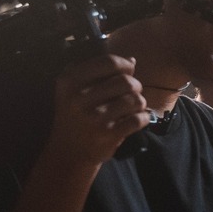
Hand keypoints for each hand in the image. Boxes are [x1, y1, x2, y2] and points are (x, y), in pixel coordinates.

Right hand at [43, 54, 146, 168]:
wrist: (68, 151)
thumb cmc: (76, 115)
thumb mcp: (75, 90)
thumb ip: (100, 72)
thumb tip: (132, 60)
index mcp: (70, 81)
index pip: (108, 62)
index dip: (125, 64)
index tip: (129, 70)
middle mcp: (79, 98)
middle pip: (126, 81)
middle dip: (135, 86)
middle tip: (131, 93)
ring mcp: (94, 118)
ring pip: (136, 100)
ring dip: (140, 103)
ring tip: (133, 107)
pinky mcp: (107, 135)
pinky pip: (139, 119)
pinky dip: (143, 118)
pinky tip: (136, 119)